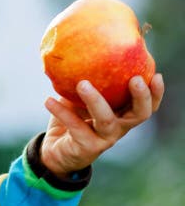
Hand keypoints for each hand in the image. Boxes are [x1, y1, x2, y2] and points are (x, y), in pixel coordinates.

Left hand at [41, 73, 164, 178]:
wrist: (56, 152)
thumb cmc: (72, 120)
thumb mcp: (78, 99)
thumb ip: (83, 82)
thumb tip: (78, 53)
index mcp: (122, 115)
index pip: (145, 105)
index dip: (155, 93)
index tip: (155, 74)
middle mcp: (119, 128)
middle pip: (138, 115)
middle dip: (140, 97)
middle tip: (134, 79)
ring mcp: (105, 139)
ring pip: (106, 120)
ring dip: (95, 100)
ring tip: (82, 84)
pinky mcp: (87, 148)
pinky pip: (76, 126)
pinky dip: (61, 111)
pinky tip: (48, 100)